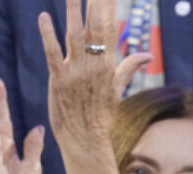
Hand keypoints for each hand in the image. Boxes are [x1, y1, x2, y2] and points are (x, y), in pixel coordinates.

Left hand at [36, 0, 150, 148]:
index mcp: (108, 64)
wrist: (86, 140)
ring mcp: (75, 72)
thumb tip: (148, 55)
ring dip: (72, 10)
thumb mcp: (117, 89)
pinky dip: (48, 35)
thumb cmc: (101, 116)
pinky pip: (52, 53)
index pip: (110, 27)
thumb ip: (129, 67)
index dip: (108, 6)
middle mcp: (93, 64)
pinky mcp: (58, 80)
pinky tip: (44, 17)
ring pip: (74, 34)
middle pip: (94, 25)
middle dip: (94, 2)